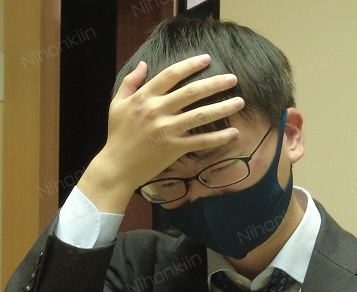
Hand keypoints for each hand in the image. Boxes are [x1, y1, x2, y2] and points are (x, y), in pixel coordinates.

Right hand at [78, 54, 244, 212]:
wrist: (116, 167)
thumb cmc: (117, 135)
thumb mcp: (117, 104)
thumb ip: (130, 83)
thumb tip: (144, 64)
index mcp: (144, 97)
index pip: (170, 75)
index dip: (190, 65)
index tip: (207, 59)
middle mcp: (156, 111)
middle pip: (191, 92)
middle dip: (214, 84)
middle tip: (233, 78)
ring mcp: (166, 130)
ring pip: (199, 115)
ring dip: (222, 107)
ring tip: (240, 102)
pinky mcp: (173, 148)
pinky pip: (200, 141)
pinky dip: (218, 138)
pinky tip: (234, 133)